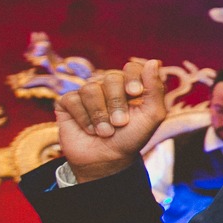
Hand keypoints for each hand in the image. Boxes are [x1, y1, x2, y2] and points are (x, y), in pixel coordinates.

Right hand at [54, 58, 165, 182]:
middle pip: (110, 78)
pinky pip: (72, 100)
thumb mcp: (152, 116)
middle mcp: (107, 86)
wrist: (107, 160)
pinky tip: (89, 130)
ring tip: (105, 132)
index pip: (131, 68)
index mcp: (129, 86)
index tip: (135, 93)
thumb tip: (153, 62)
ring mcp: (86, 93)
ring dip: (100, 115)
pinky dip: (84, 119)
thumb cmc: (131, 138)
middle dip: (117, 103)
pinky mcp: (67, 103)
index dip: (132, 77)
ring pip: (90, 89)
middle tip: (120, 123)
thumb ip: (155, 90)